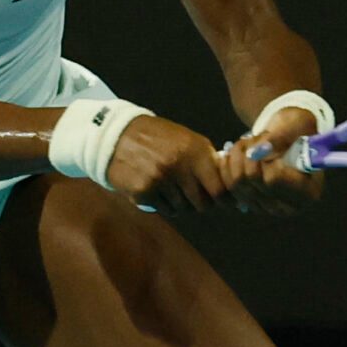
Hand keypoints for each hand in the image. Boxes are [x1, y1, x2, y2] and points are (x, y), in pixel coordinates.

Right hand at [101, 114, 233, 214]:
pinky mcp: (143, 192)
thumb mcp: (187, 140)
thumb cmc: (158, 138)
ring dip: (181, 203)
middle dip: (200, 203)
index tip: (221, 201)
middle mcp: (180, 166)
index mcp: (196, 151)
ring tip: (171, 189)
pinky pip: (165, 210)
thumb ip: (208, 161)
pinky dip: (164, 205)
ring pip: (184, 209)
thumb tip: (230, 187)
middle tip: (193, 196)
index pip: (220, 189)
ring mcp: (160, 180)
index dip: (223, 199)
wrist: (116, 135)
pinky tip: (157, 190)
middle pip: (203, 204)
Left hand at [218, 108, 324, 215]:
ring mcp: (268, 207)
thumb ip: (280, 137)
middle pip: (252, 182)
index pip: (273, 180)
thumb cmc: (297, 128)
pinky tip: (238, 153)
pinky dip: (229, 165)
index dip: (264, 158)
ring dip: (238, 157)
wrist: (286, 135)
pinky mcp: (250, 203)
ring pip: (236, 183)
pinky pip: (228, 185)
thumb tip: (258, 151)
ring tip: (249, 143)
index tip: (268, 141)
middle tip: (258, 138)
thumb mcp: (295, 124)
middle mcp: (289, 206)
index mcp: (309, 191)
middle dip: (249, 153)